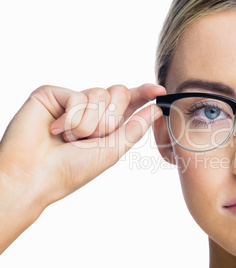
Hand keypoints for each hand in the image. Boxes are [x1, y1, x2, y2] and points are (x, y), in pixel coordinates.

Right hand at [0, 84, 164, 208]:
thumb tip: (156, 109)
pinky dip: (71, 118)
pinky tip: (55, 129)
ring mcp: (71, 101)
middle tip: (92, 138)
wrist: (33, 176)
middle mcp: (90, 110)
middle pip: (119, 92)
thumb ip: (135, 128)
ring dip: (89, 123)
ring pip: (100, 93)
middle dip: (111, 119)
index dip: (144, 94)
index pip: (129, 102)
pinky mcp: (52, 93)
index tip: (159, 90)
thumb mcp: (112, 150)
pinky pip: (77, 96)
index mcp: (105, 123)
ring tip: (71, 138)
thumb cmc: (71, 170)